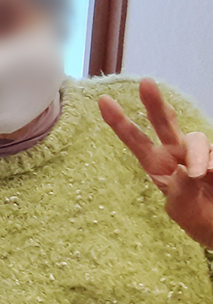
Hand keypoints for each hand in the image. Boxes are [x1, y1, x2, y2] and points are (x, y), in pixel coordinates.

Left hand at [99, 78, 212, 247]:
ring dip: (197, 156)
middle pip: (164, 122)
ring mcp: (201, 153)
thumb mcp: (181, 210)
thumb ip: (180, 192)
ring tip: (200, 175)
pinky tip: (212, 173)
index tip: (102, 100)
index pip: (135, 140)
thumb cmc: (198, 219)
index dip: (119, 121)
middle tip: (145, 84)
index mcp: (158, 164)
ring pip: (196, 140)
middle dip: (154, 103)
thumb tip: (184, 169)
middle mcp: (178, 153)